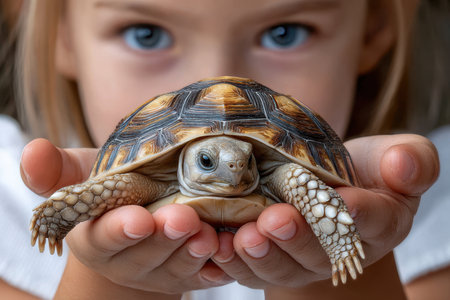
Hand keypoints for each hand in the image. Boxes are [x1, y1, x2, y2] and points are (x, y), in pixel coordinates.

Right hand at [21, 139, 232, 296]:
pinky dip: (220, 264)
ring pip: (180, 267)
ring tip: (210, 234)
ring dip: (195, 252)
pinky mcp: (193, 273)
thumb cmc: (114, 194)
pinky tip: (231, 247)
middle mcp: (130, 260)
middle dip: (165, 239)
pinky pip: (209, 274)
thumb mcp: (86, 178)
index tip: (138, 218)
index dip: (120, 230)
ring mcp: (163, 271)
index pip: (105, 238)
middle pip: (147, 255)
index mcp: (97, 238)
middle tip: (183, 219)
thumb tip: (32, 151)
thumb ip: (60, 171)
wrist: (141, 221)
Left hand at [211, 134, 438, 288]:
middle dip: (297, 238)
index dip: (358, 213)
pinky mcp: (270, 262)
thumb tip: (403, 165)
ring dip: (261, 255)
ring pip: (281, 267)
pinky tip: (218, 246)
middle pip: (318, 252)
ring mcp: (301, 262)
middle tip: (276, 220)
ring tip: (243, 237)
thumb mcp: (393, 158)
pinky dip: (232, 263)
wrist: (326, 191)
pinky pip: (250, 270)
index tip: (345, 201)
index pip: (372, 221)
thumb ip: (411, 161)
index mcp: (377, 224)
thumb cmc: (364, 173)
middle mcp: (337, 252)